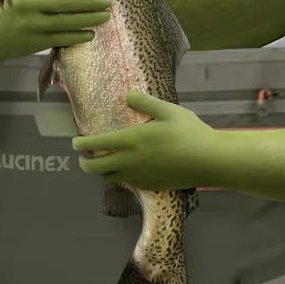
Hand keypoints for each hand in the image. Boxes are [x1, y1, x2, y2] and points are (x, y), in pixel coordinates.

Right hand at [0, 0, 112, 63]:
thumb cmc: (8, 6)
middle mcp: (27, 5)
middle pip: (66, 2)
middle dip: (90, 2)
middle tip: (108, 0)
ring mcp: (32, 26)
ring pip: (68, 22)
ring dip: (91, 19)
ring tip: (106, 16)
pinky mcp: (36, 42)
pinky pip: (63, 38)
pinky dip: (79, 35)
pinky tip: (91, 33)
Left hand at [71, 91, 220, 190]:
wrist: (209, 161)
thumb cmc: (190, 132)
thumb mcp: (169, 111)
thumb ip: (145, 103)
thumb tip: (128, 97)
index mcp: (131, 140)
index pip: (96, 144)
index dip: (81, 145)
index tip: (75, 143)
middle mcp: (129, 161)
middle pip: (95, 168)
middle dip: (84, 162)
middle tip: (84, 157)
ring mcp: (138, 176)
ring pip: (108, 178)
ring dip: (101, 171)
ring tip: (103, 163)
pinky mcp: (148, 186)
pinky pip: (125, 183)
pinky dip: (118, 177)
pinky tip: (125, 170)